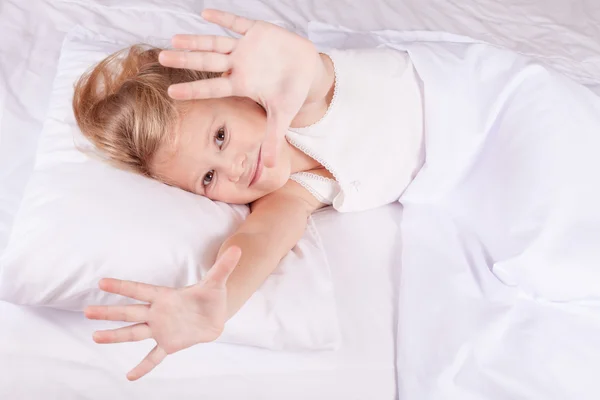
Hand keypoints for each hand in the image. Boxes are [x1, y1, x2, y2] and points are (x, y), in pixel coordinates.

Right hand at [85, 246, 241, 380]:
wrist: (215, 314)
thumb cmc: (211, 295)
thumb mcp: (218, 281)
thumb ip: (224, 266)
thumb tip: (239, 248)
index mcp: (165, 296)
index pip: (141, 289)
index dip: (123, 286)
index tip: (102, 282)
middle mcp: (158, 312)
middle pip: (130, 312)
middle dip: (110, 312)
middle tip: (87, 311)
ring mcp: (160, 329)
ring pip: (135, 333)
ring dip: (116, 336)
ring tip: (95, 336)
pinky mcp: (168, 344)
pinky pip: (153, 356)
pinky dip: (143, 367)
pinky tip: (130, 377)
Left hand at [158, 9, 331, 167]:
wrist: (307, 71)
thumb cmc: (291, 93)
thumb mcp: (282, 117)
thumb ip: (272, 139)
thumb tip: (269, 169)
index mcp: (241, 84)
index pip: (212, 87)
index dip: (193, 89)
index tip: (171, 92)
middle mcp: (238, 65)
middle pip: (207, 62)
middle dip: (185, 59)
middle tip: (161, 57)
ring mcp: (245, 47)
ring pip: (216, 42)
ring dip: (197, 40)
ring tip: (174, 38)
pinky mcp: (257, 31)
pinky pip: (237, 22)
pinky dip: (224, 18)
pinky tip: (206, 14)